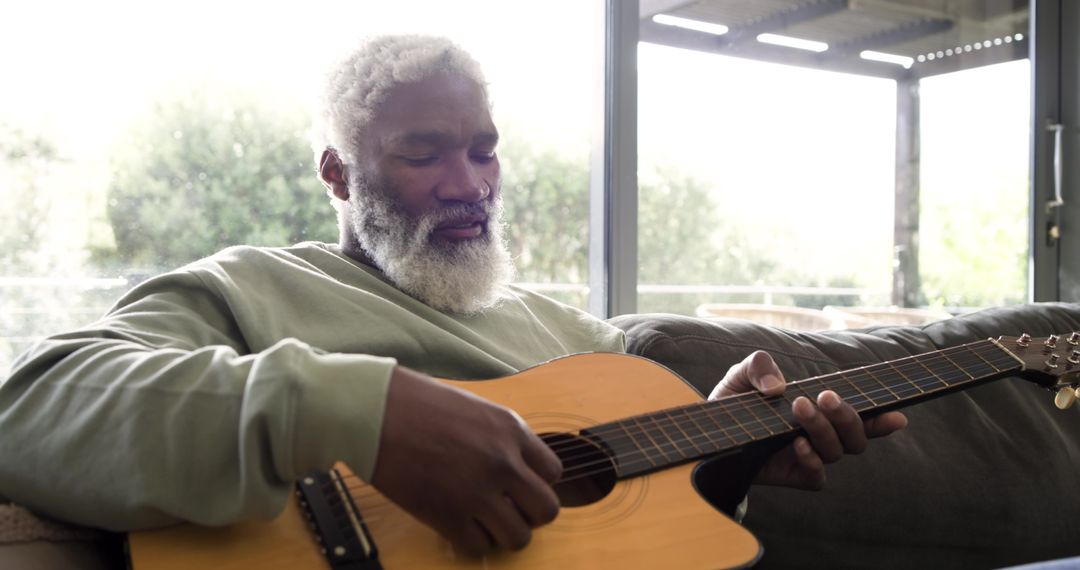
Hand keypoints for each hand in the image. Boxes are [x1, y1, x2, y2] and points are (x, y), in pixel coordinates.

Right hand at [371, 366, 561, 555]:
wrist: (374, 410)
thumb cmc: (416, 403)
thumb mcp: (475, 408)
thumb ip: (501, 438)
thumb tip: (515, 468)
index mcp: (511, 430)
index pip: (553, 473)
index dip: (536, 483)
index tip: (519, 486)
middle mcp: (503, 462)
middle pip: (546, 510)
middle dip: (529, 514)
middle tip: (507, 509)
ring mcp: (477, 492)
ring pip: (519, 537)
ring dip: (504, 534)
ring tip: (484, 522)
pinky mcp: (447, 516)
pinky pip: (479, 547)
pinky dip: (472, 542)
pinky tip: (459, 526)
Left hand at [709, 351, 907, 489]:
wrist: (706, 430)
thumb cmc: (734, 400)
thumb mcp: (742, 374)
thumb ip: (759, 365)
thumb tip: (779, 386)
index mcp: (820, 410)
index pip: (862, 417)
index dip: (883, 419)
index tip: (896, 414)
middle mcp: (820, 435)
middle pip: (857, 437)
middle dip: (848, 415)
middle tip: (825, 396)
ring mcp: (807, 457)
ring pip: (838, 452)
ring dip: (824, 429)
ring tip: (799, 408)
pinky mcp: (791, 475)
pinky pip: (817, 478)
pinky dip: (813, 461)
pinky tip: (797, 445)